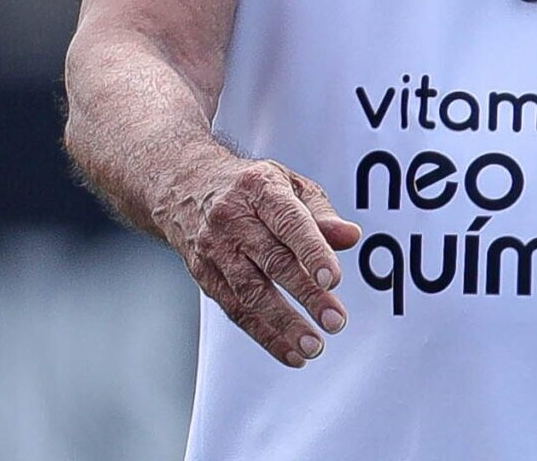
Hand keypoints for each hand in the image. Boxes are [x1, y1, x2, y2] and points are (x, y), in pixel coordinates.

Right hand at [159, 153, 361, 366]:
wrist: (185, 188)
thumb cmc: (251, 187)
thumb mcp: (290, 184)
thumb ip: (321, 213)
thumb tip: (350, 236)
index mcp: (260, 189)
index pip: (290, 222)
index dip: (313, 252)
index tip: (334, 280)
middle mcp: (233, 220)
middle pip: (272, 262)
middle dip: (306, 295)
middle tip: (335, 321)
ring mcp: (214, 249)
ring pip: (250, 292)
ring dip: (284, 324)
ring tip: (313, 346)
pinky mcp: (204, 275)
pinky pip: (235, 309)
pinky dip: (263, 334)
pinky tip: (289, 352)